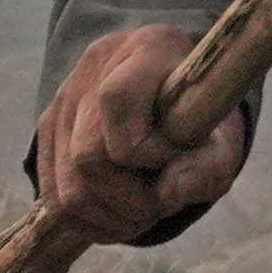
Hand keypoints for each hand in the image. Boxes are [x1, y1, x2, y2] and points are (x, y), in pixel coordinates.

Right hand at [30, 21, 258, 250]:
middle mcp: (95, 67)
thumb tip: (164, 195)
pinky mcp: (47, 128)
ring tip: (142, 212)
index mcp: (147, 51)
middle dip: (131, 199)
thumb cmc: (200, 122)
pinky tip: (119, 216)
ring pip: (68, 189)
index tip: (172, 158)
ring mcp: (64, 98)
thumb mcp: (223, 143)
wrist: (173, 96)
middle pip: (88, 156)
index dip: (145, 148)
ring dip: (111, 218)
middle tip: (160, 203)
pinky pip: (53, 198)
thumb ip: (207, 168)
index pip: (117, 99)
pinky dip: (89, 221)